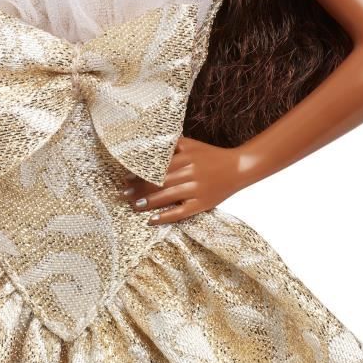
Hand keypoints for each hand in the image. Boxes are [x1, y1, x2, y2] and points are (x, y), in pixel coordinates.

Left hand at [121, 135, 244, 223]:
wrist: (239, 167)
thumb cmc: (211, 155)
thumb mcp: (192, 144)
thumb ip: (173, 144)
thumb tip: (151, 141)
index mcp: (186, 157)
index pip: (157, 167)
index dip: (140, 173)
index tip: (126, 178)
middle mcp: (190, 173)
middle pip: (159, 182)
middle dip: (139, 188)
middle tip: (123, 194)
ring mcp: (196, 189)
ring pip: (167, 197)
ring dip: (148, 202)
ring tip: (133, 205)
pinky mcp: (202, 204)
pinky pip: (181, 212)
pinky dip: (165, 217)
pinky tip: (151, 220)